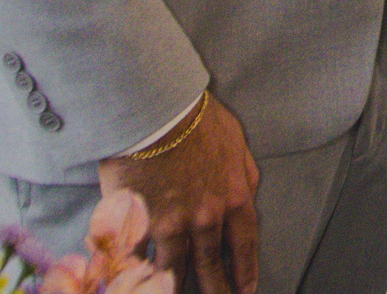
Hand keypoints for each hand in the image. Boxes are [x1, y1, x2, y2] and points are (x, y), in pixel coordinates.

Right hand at [97, 92, 259, 293]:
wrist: (155, 111)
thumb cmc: (195, 118)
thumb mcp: (235, 140)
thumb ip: (244, 172)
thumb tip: (249, 191)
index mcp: (234, 197)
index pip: (244, 244)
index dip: (245, 270)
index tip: (245, 289)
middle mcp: (206, 219)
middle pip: (210, 266)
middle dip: (215, 289)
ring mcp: (171, 226)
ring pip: (174, 269)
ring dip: (175, 286)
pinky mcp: (139, 226)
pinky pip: (139, 258)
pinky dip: (139, 272)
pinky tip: (137, 283)